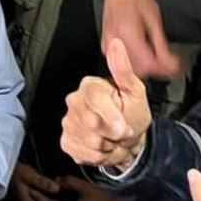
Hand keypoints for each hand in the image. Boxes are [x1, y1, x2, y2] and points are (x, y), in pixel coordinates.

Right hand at [61, 38, 151, 169]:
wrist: (128, 139)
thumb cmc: (132, 113)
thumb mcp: (134, 91)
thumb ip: (123, 69)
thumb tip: (116, 44)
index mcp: (89, 87)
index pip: (95, 102)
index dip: (112, 118)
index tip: (124, 127)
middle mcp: (74, 102)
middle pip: (92, 125)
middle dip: (114, 134)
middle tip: (122, 132)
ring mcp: (68, 122)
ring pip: (89, 142)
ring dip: (109, 147)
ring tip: (114, 140)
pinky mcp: (66, 140)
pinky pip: (82, 153)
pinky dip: (98, 156)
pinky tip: (103, 148)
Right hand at [101, 0, 183, 77]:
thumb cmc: (136, 0)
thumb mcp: (154, 20)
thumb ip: (161, 46)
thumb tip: (171, 64)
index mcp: (126, 32)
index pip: (146, 63)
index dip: (163, 69)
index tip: (175, 68)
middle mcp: (114, 41)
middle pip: (137, 69)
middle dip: (156, 70)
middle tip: (170, 64)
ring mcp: (108, 45)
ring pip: (129, 68)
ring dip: (146, 68)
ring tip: (160, 60)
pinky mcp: (107, 47)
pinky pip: (122, 63)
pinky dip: (136, 63)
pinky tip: (145, 55)